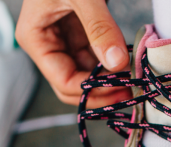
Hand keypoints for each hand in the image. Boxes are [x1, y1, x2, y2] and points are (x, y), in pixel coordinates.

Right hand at [16, 0, 132, 107]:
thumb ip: (99, 27)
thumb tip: (117, 64)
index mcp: (35, 38)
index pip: (63, 81)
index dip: (92, 91)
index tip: (122, 89)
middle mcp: (46, 44)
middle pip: (73, 85)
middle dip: (101, 92)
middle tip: (131, 94)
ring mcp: (63, 39)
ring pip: (86, 75)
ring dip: (109, 82)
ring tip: (135, 82)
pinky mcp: (80, 33)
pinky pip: (96, 59)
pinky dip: (112, 65)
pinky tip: (131, 66)